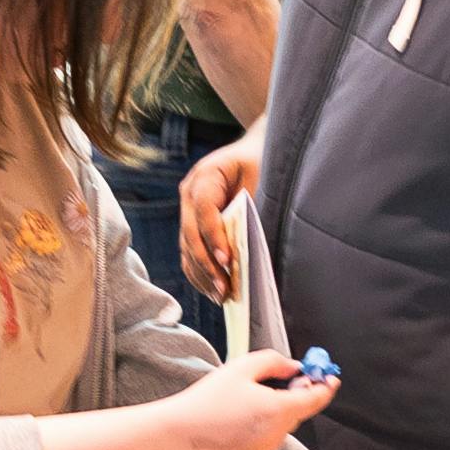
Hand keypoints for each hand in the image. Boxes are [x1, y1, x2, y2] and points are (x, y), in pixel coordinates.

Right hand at [150, 344, 336, 449]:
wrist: (178, 436)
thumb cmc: (206, 401)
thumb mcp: (241, 368)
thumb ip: (274, 362)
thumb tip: (293, 368)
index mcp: (278, 411)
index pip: (316, 399)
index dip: (326, 385)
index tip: (330, 376)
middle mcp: (278, 434)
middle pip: (298, 410)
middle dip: (296, 393)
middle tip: (283, 376)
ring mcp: (267, 449)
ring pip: (282, 424)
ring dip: (277, 409)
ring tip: (247, 397)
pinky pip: (268, 436)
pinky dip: (263, 423)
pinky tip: (238, 415)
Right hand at [176, 132, 261, 298]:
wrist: (252, 153)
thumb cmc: (262, 162)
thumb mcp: (263, 174)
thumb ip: (254, 204)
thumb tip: (251, 244)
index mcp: (206, 175)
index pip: (204, 209)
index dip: (214, 236)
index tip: (227, 261)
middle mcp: (189, 192)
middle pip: (190, 234)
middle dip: (207, 264)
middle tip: (225, 288)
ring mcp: (186, 209)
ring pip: (186, 247)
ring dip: (202, 274)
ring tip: (221, 296)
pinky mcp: (190, 225)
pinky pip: (188, 253)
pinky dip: (198, 273)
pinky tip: (212, 289)